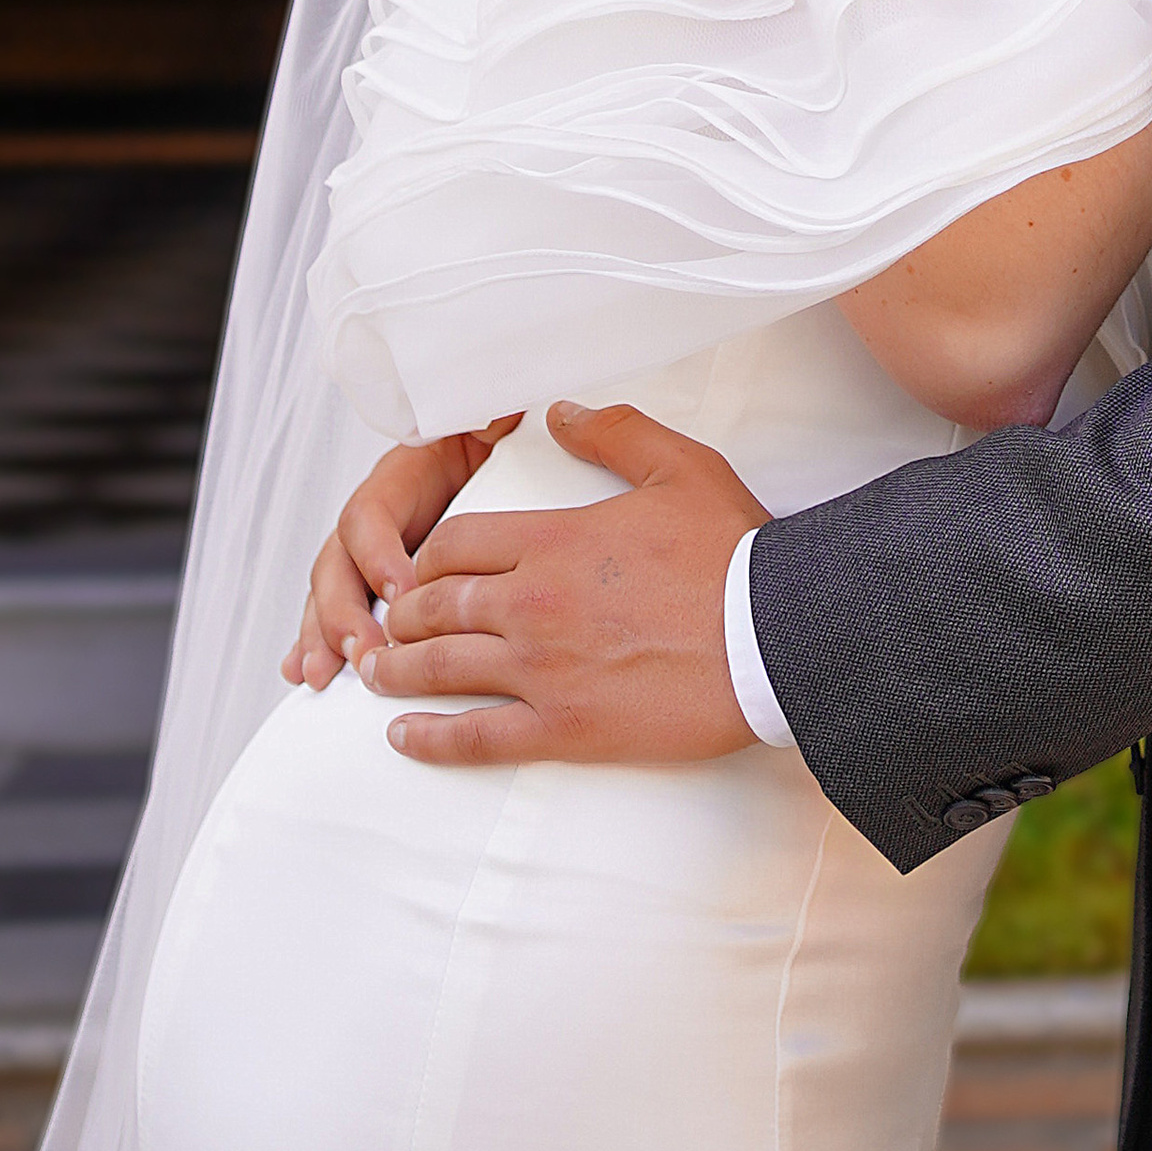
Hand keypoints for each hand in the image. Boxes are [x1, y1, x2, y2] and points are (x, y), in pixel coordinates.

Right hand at [280, 418, 519, 689]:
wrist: (491, 446)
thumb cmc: (490, 436)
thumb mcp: (492, 422)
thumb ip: (488, 420)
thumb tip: (495, 419)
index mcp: (401, 475)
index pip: (371, 515)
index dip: (379, 556)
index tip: (404, 594)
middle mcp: (375, 515)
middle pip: (338, 562)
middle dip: (342, 612)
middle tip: (367, 652)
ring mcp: (368, 549)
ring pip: (329, 592)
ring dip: (322, 635)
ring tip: (321, 675)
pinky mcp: (374, 579)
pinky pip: (337, 610)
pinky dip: (317, 641)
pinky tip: (305, 670)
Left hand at [353, 403, 765, 768]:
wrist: (775, 634)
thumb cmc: (735, 552)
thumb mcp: (680, 467)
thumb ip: (613, 432)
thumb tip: (559, 412)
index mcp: (553, 540)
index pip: (455, 544)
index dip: (427, 557)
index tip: (421, 570)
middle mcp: (532, 602)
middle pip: (435, 606)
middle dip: (403, 614)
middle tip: (389, 624)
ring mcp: (543, 669)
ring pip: (441, 669)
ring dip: (398, 671)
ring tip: (376, 674)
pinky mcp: (565, 726)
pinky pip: (477, 737)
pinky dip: (431, 739)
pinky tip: (402, 737)